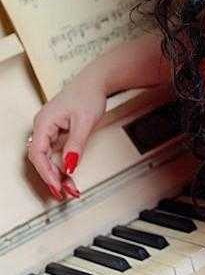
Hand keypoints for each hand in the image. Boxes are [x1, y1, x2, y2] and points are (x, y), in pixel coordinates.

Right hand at [27, 69, 107, 200]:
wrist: (96, 82)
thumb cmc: (88, 94)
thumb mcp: (84, 122)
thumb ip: (76, 145)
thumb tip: (69, 166)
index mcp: (44, 122)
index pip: (38, 154)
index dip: (46, 172)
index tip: (57, 185)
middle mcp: (42, 126)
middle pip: (40, 158)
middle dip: (52, 177)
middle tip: (65, 192)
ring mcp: (48, 129)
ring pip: (47, 157)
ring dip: (56, 173)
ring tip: (69, 187)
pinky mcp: (56, 131)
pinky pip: (54, 152)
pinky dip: (61, 164)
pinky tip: (69, 174)